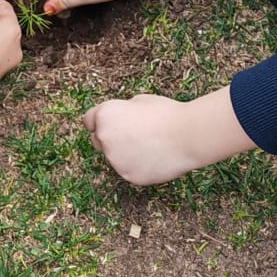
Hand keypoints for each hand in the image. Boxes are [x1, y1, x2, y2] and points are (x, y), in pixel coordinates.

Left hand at [85, 84, 255, 184]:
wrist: (187, 136)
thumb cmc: (166, 114)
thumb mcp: (140, 100)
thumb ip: (122, 111)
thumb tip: (120, 119)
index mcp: (105, 115)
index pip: (89, 120)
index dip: (101, 121)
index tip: (112, 123)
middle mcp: (104, 138)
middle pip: (98, 140)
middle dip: (111, 138)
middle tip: (134, 135)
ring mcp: (114, 160)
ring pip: (115, 157)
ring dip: (126, 153)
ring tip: (151, 145)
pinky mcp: (127, 176)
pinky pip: (128, 170)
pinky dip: (138, 166)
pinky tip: (155, 157)